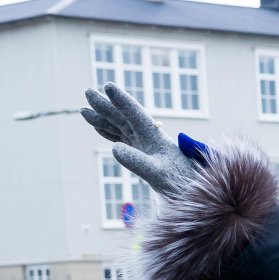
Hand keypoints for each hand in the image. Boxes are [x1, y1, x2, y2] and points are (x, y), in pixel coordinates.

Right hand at [82, 83, 199, 198]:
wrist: (195, 193)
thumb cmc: (181, 184)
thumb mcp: (159, 175)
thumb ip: (138, 162)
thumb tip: (114, 148)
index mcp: (155, 137)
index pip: (135, 114)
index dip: (122, 100)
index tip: (108, 86)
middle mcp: (150, 138)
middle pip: (123, 117)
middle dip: (106, 105)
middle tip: (87, 91)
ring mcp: (146, 146)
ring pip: (120, 128)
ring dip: (103, 119)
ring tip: (83, 111)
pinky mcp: (144, 156)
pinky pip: (122, 140)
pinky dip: (109, 133)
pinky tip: (98, 128)